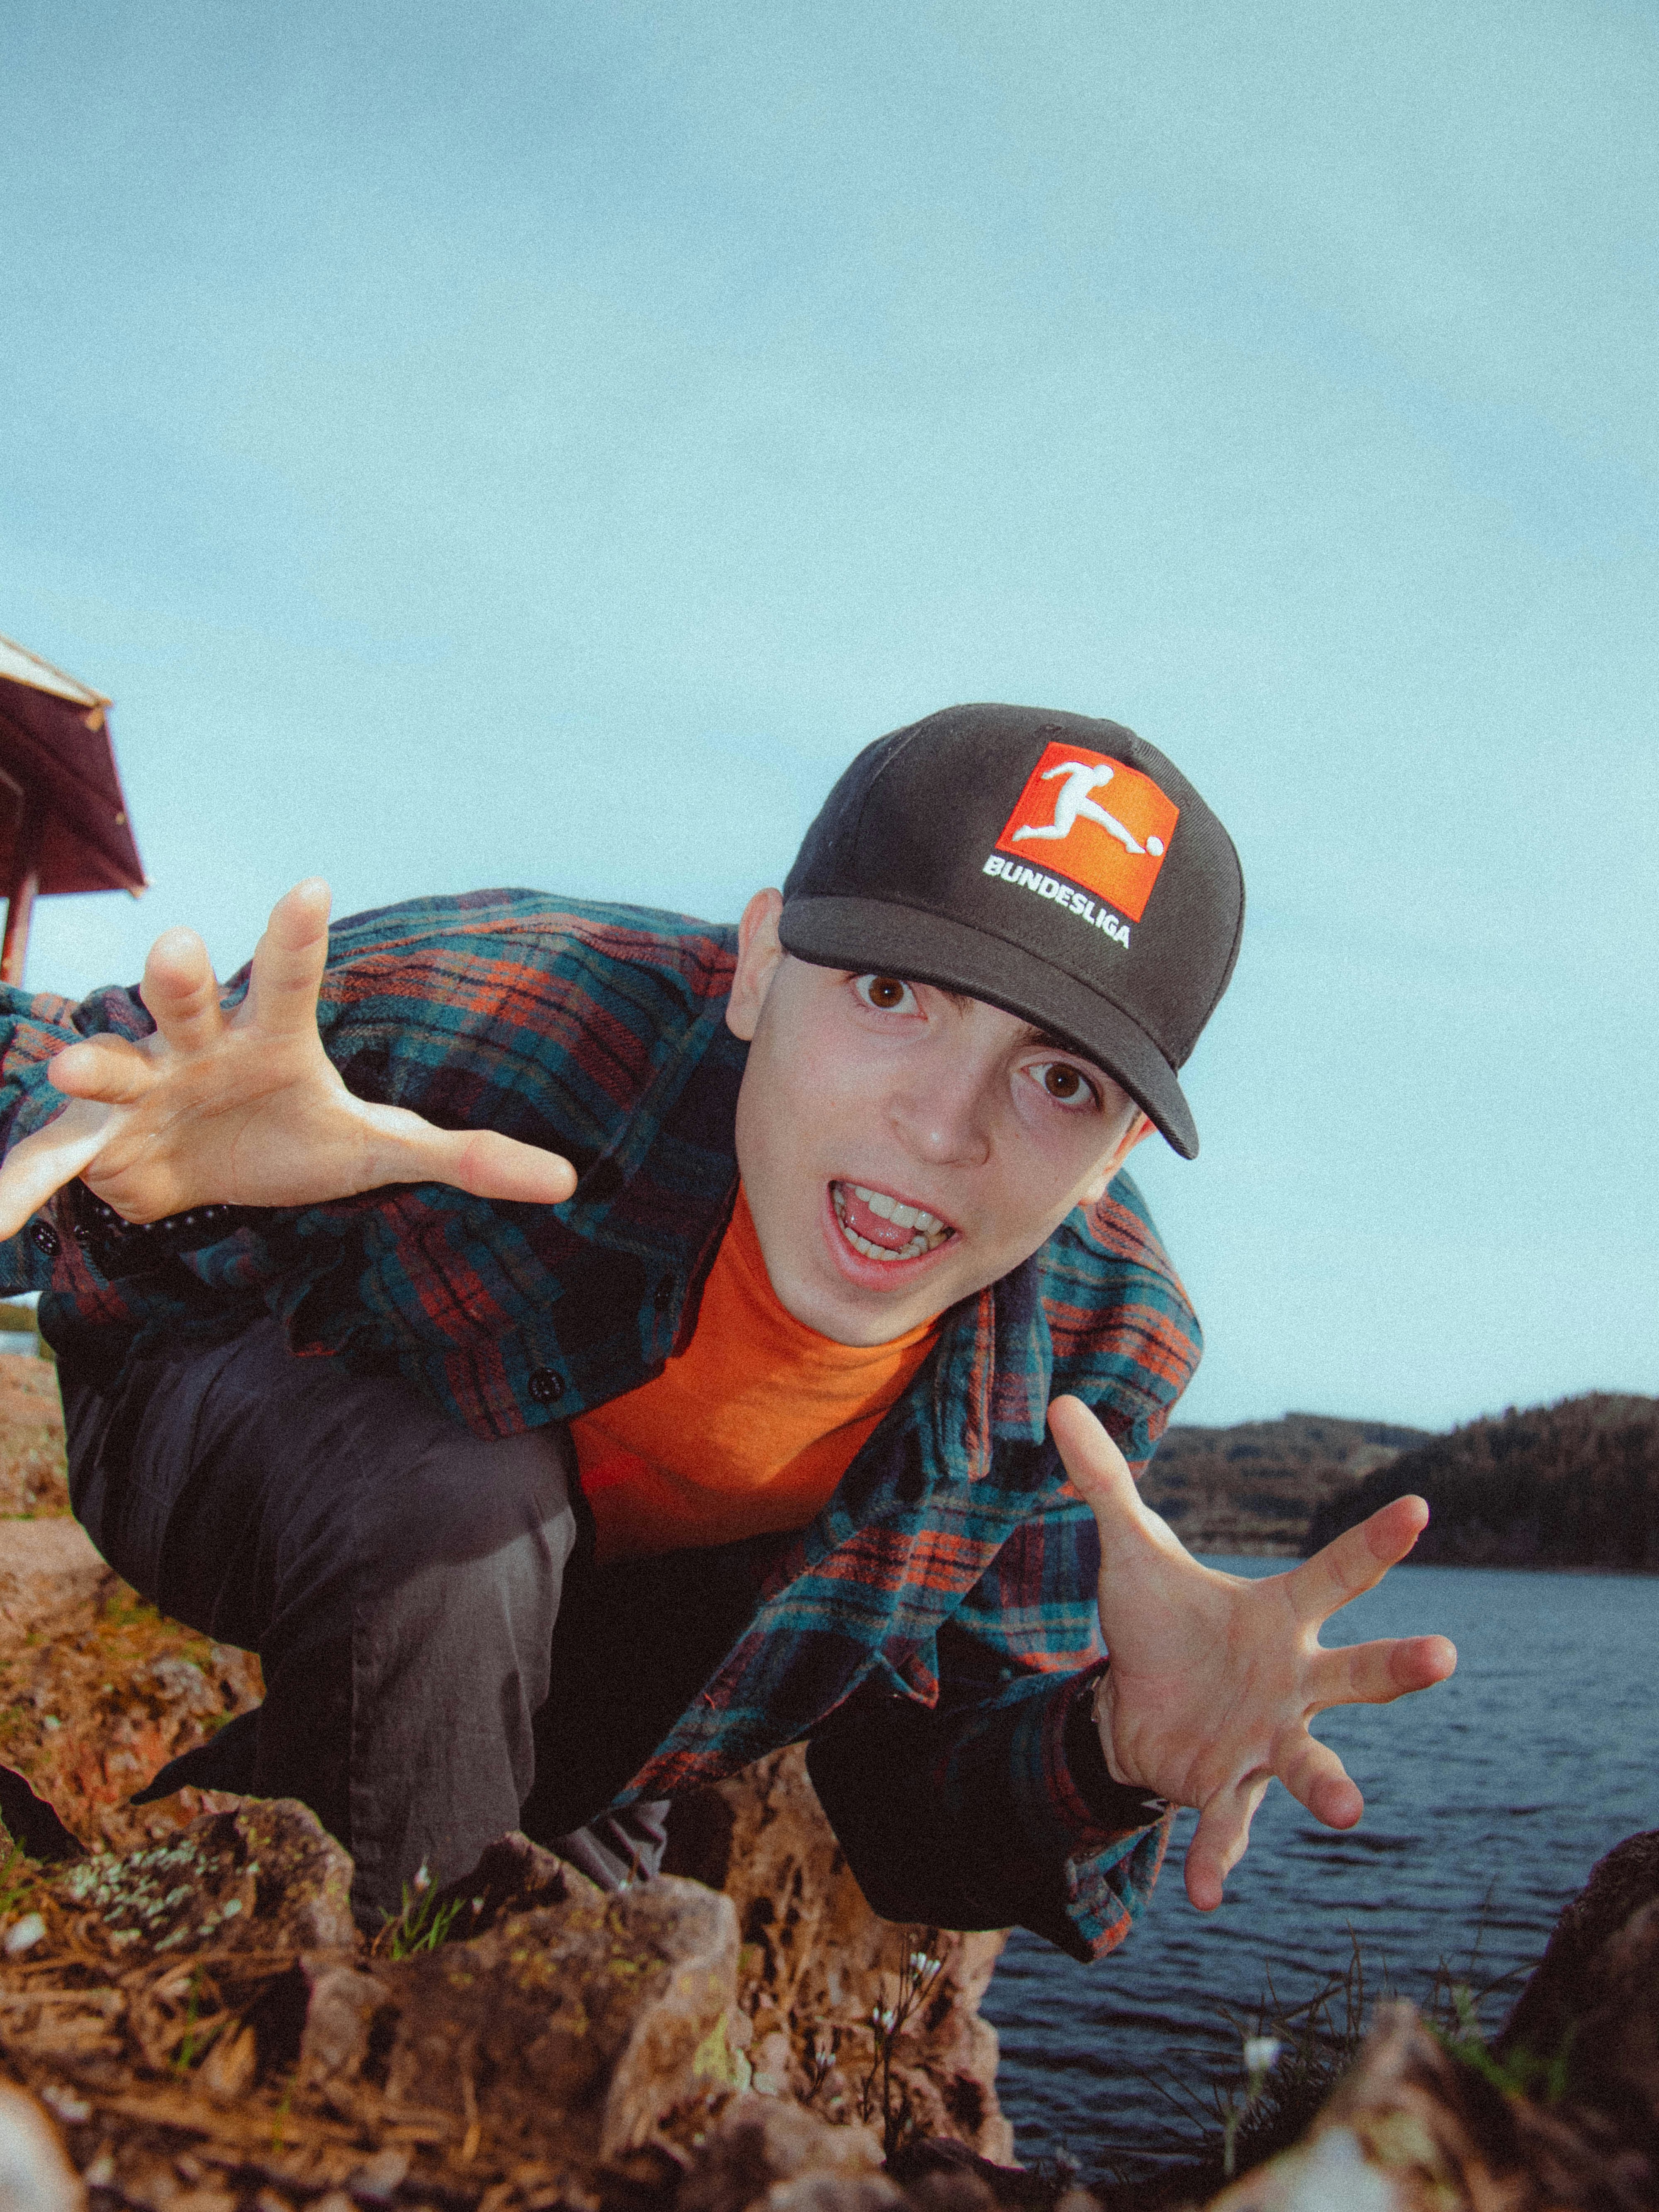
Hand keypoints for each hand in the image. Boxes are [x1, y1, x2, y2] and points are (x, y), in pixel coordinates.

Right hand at [0, 880, 578, 1238]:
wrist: (200, 1177)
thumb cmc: (288, 1141)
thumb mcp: (376, 1152)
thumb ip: (463, 1157)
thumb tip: (572, 1182)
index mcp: (270, 1039)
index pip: (292, 979)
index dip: (298, 935)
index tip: (312, 885)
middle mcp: (197, 1046)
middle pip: (189, 1001)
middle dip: (177, 976)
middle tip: (178, 946)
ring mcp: (140, 1091)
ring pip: (115, 1065)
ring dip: (94, 1064)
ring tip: (68, 1063)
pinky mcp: (94, 1146)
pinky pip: (51, 1166)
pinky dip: (17, 1188)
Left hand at [1050, 1394, 1456, 1912]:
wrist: (1134, 1706)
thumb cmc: (1158, 1624)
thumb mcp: (1128, 1552)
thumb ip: (1105, 1483)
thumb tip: (1059, 1403)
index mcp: (1278, 1618)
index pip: (1336, 1571)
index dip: (1376, 1540)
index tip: (1419, 1506)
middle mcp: (1291, 1681)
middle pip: (1355, 1672)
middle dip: (1398, 1666)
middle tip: (1445, 1655)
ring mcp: (1267, 1740)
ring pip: (1310, 1763)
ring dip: (1328, 1787)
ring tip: (1350, 1810)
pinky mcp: (1228, 1788)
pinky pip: (1229, 1826)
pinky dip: (1219, 1859)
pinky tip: (1207, 1896)